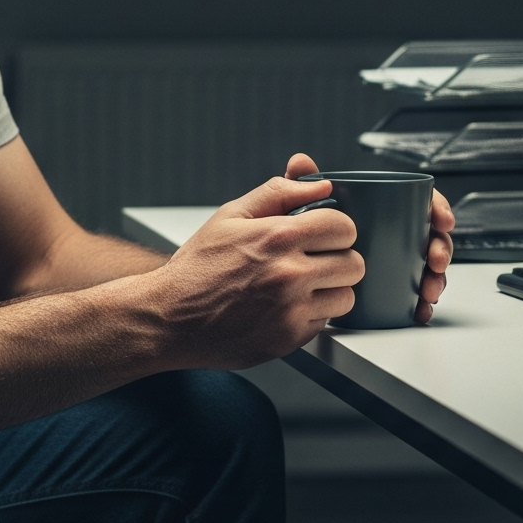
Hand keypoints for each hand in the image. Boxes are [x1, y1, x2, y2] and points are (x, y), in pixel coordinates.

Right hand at [148, 168, 364, 365]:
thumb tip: (318, 183)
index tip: (322, 234)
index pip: (344, 226)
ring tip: (301, 286)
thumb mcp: (231, 216)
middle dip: (337, 258)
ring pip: (346, 296)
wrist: (169, 318)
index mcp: (278, 237)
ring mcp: (291, 310)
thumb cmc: (197, 267)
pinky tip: (283, 307)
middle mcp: (289, 274)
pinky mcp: (288, 339)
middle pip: (353, 263)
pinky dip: (311, 315)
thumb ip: (279, 192)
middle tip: (313, 260)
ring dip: (329, 290)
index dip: (335, 228)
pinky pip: (324, 323)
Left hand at [284, 154, 453, 323]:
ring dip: (436, 279)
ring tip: (427, 291)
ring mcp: (396, 261)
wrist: (295, 274)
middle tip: (435, 262)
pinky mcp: (392, 288)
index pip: (421, 203)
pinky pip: (416, 295)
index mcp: (384, 209)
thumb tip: (301, 162)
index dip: (438, 209)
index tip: (443, 222)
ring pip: (428, 268)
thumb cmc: (306, 234)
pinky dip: (423, 303)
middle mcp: (395, 234)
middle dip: (441, 250)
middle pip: (430, 237)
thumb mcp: (301, 207)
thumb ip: (301, 183)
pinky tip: (421, 310)